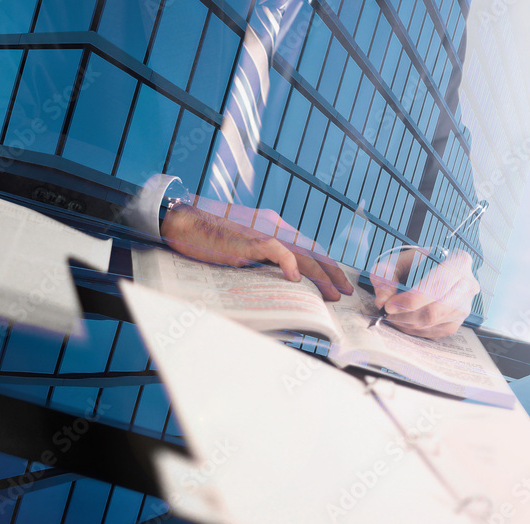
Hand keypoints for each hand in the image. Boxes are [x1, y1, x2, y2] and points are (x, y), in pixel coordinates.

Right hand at [161, 197, 352, 300]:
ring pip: (302, 253)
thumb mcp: (244, 248)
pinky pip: (277, 250)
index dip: (326, 265)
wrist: (185, 222)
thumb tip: (282, 281)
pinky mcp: (250, 240)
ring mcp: (264, 232)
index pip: (308, 247)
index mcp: (274, 226)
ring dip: (319, 275)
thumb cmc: (211, 237)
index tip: (337, 281)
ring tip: (331, 294)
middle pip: (312, 251)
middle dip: (331, 273)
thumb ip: (264, 258)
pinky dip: (289, 265)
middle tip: (343, 292)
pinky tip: (296, 279)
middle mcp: (274, 226)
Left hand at [370, 248, 479, 338]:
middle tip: (387, 312)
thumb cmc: (412, 265)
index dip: (411, 299)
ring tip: (392, 315)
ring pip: (433, 322)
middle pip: (436, 309)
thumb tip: (382, 300)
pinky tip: (404, 320)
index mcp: (458, 262)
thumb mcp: (395, 261)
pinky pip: (434, 331)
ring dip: (407, 322)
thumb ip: (385, 276)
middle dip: (406, 314)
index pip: (437, 286)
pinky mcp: (456, 322)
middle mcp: (467, 285)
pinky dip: (414, 329)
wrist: (425, 272)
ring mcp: (464, 307)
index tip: (389, 304)